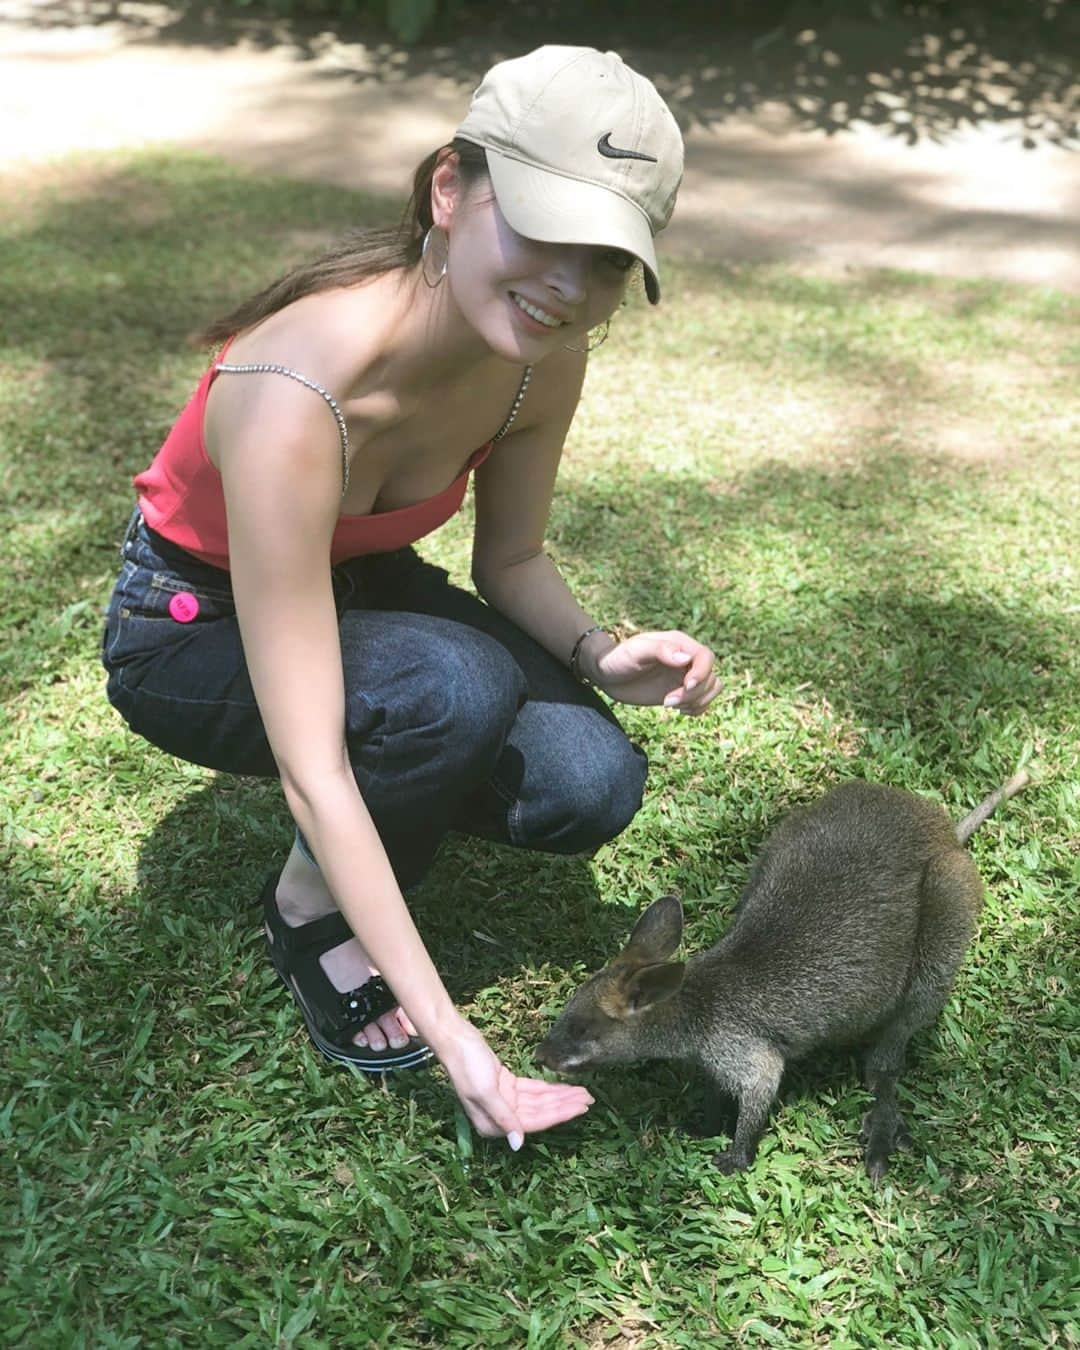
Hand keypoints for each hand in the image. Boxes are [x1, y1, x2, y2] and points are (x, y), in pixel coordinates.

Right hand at [438, 1020, 593, 1149]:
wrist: (455, 1039)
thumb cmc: (467, 1066)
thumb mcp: (485, 1092)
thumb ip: (504, 1117)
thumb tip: (517, 1144)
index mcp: (492, 1124)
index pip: (534, 1122)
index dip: (559, 1115)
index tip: (580, 1108)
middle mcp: (500, 1116)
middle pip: (540, 1112)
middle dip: (565, 1105)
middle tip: (589, 1098)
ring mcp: (504, 1100)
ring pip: (538, 1101)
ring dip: (560, 1096)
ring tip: (582, 1092)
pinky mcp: (506, 1085)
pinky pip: (532, 1090)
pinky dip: (548, 1088)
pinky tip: (564, 1087)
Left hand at [593, 631, 718, 713]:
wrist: (607, 674)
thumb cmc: (618, 658)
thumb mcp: (636, 651)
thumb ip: (660, 650)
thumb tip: (685, 658)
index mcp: (679, 644)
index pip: (706, 657)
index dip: (702, 673)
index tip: (686, 686)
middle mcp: (687, 659)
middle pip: (710, 677)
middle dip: (694, 693)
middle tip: (667, 701)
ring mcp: (685, 676)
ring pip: (711, 689)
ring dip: (697, 701)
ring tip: (671, 705)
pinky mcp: (680, 692)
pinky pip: (703, 701)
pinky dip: (696, 708)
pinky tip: (677, 710)